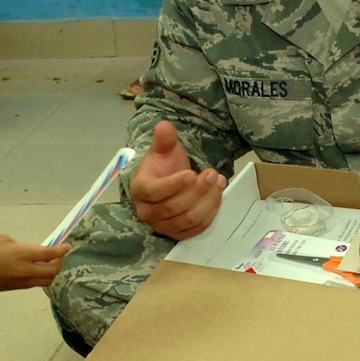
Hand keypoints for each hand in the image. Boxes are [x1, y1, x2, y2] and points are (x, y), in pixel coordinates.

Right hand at [0, 236, 69, 292]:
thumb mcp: (3, 240)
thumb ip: (21, 245)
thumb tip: (29, 252)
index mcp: (23, 254)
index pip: (50, 254)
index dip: (62, 250)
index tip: (67, 246)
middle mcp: (26, 270)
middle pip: (53, 271)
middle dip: (59, 263)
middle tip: (58, 255)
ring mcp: (22, 282)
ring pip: (46, 280)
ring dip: (50, 272)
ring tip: (47, 262)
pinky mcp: (16, 288)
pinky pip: (35, 283)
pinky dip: (40, 276)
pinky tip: (34, 268)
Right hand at [131, 120, 225, 239]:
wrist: (167, 182)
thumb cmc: (164, 166)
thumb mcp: (164, 149)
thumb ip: (165, 139)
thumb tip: (164, 126)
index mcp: (140, 189)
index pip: (155, 192)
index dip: (174, 185)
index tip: (192, 174)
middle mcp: (147, 212)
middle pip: (174, 207)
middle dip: (198, 191)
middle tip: (213, 173)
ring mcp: (162, 226)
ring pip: (188, 219)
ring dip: (208, 201)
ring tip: (219, 181)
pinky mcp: (177, 234)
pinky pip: (196, 229)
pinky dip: (210, 213)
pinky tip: (217, 196)